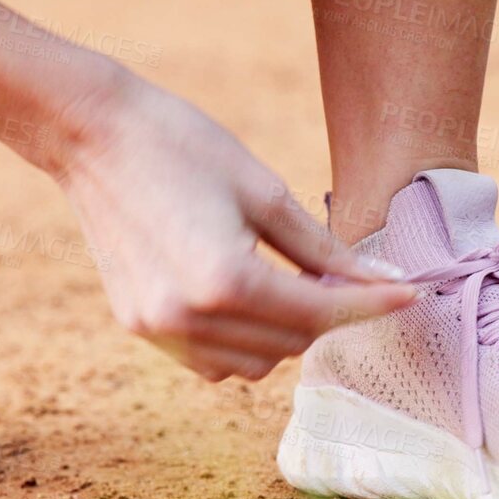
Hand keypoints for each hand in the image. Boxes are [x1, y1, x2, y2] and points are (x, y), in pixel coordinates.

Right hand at [58, 77, 414, 381]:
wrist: (88, 132)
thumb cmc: (179, 143)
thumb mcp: (263, 189)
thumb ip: (323, 247)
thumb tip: (383, 280)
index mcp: (224, 280)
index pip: (319, 312)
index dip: (371, 305)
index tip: (410, 294)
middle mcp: (187, 318)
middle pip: (290, 344)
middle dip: (327, 314)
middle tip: (345, 275)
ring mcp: (157, 329)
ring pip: (253, 365)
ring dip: (285, 334)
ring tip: (294, 283)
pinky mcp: (137, 325)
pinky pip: (211, 361)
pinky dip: (242, 342)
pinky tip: (248, 298)